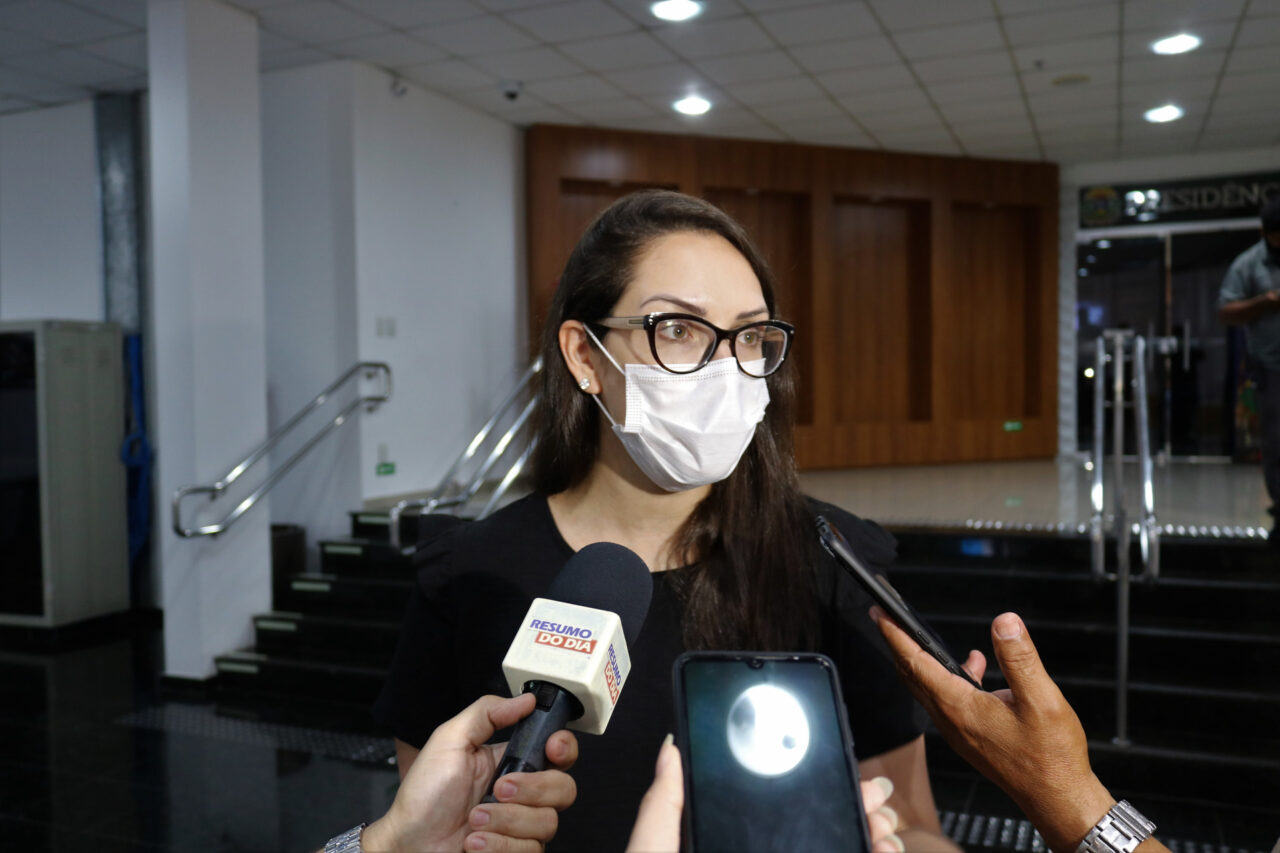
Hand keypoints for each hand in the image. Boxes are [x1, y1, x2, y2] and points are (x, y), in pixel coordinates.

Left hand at [362, 693, 578, 852]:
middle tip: (498, 789)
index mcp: (511, 761)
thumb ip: (486, 712)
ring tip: (473, 820)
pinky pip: (530, 850)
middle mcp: (523, 794)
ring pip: (547, 823)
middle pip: (564, 788)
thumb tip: (526, 699)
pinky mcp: (515, 851)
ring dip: (505, 821)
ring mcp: (521, 825)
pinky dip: (498, 846)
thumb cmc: (423, 795)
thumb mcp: (449, 740)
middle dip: (532, 789)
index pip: (560, 751)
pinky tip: (474, 842)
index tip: (553, 749)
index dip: (565, 748)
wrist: (409, 843)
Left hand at [623, 738, 907, 852]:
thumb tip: (673, 745)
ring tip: (885, 831)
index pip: (781, 812)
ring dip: (870, 839)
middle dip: (856, 812)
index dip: (816, 790)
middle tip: (877, 798)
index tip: (846, 770)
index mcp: (730, 844)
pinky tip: (883, 851)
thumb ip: (664, 804)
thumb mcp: (655, 848)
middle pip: (819, 832)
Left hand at [871, 608, 1114, 852]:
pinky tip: (975, 666)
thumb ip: (1019, 659)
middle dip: (898, 642)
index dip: (896, 634)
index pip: (915, 663)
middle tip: (887, 616)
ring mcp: (958, 730)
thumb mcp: (1042, 700)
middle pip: (912, 674)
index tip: (880, 612)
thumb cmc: (1050, 755)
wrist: (1056, 798)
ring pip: (927, 687)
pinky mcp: (969, 737)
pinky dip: (949, 676)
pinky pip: (946, 699)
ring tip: (923, 634)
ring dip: (922, 659)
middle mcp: (950, 719)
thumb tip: (1004, 622)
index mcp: (959, 706)